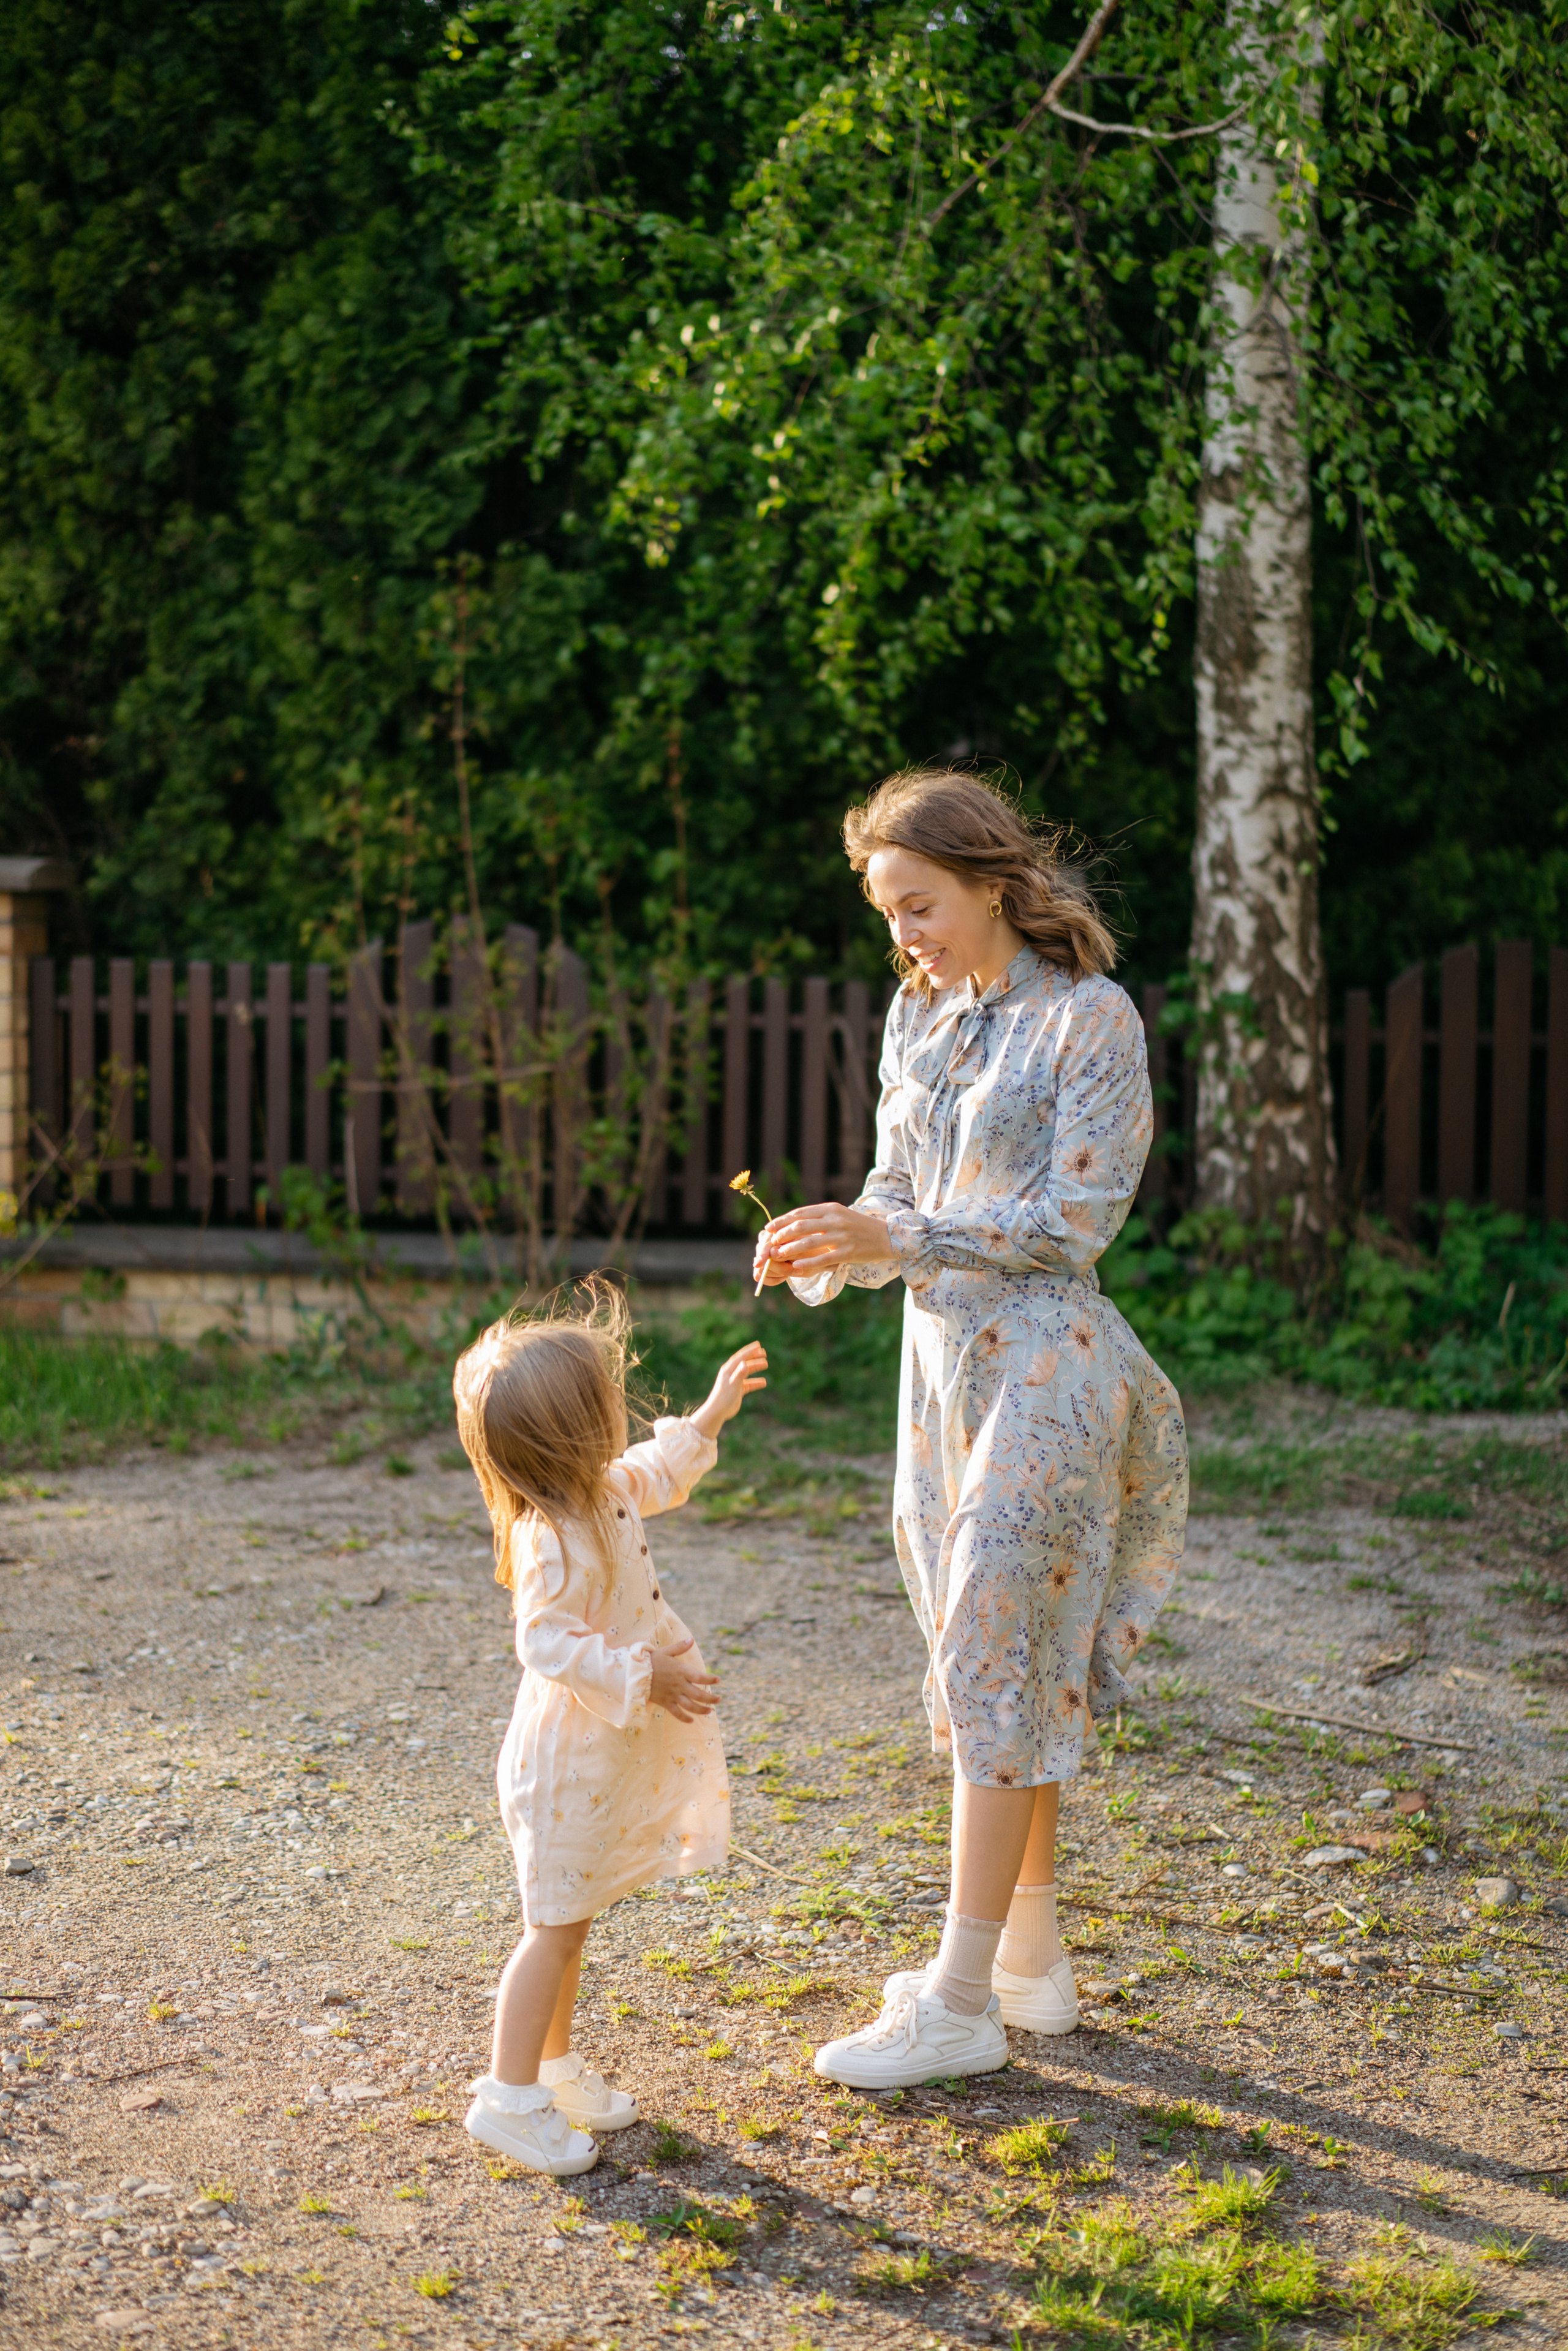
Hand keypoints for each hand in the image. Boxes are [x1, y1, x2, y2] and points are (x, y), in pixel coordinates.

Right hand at [648, 1635, 719, 1720]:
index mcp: (681, 1671)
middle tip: (719, 1700)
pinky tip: (691, 1721)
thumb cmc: (651, 1660)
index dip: (710, 1679)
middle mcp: (679, 1684)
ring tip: (709, 1711)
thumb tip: (691, 1639)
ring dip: (701, 1710)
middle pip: (698, 1694)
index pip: (700, 1677)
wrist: (635, 1673)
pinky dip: (684, 1718)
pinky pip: (677, 1713)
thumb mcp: (666, 1651)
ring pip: (690, 1706)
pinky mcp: (665, 1702)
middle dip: (710, 1698)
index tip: (718, 1680)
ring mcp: (672, 1695)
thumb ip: (680, 1647)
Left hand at [689, 1341, 767, 1439]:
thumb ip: (740, 1374)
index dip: (750, 1351)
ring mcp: (734, 1382)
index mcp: (728, 1370)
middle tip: (764, 1353)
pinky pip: (748, 1384)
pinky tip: (764, 1382)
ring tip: (766, 1364)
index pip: (741, 1357)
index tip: (758, 1345)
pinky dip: (755, 1382)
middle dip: (754, 1357)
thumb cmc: (724, 1397)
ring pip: (747, 1372)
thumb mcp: (733, 1384)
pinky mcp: (737, 1390)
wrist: (717, 1411)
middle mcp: (731, 1374)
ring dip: (755, 1368)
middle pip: (744, 1362)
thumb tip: (746, 1364)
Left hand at [752, 1201, 895, 1286]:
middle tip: (770, 1243)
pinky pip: (823, 1258)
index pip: (801, 1213)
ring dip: (790, 1249)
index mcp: (831, 1209)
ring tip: (777, 1255)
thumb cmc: (859, 1226)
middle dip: (782, 1235)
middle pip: (801, 1226)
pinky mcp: (847, 1252)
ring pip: (809, 1243)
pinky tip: (796, 1266)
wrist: (887, 1236)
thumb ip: (820, 1217)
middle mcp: (835, 1220)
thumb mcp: (840, 1215)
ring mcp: (841, 1236)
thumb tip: (794, 1222)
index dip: (782, 1221)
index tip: (769, 1228)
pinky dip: (808, 1263)